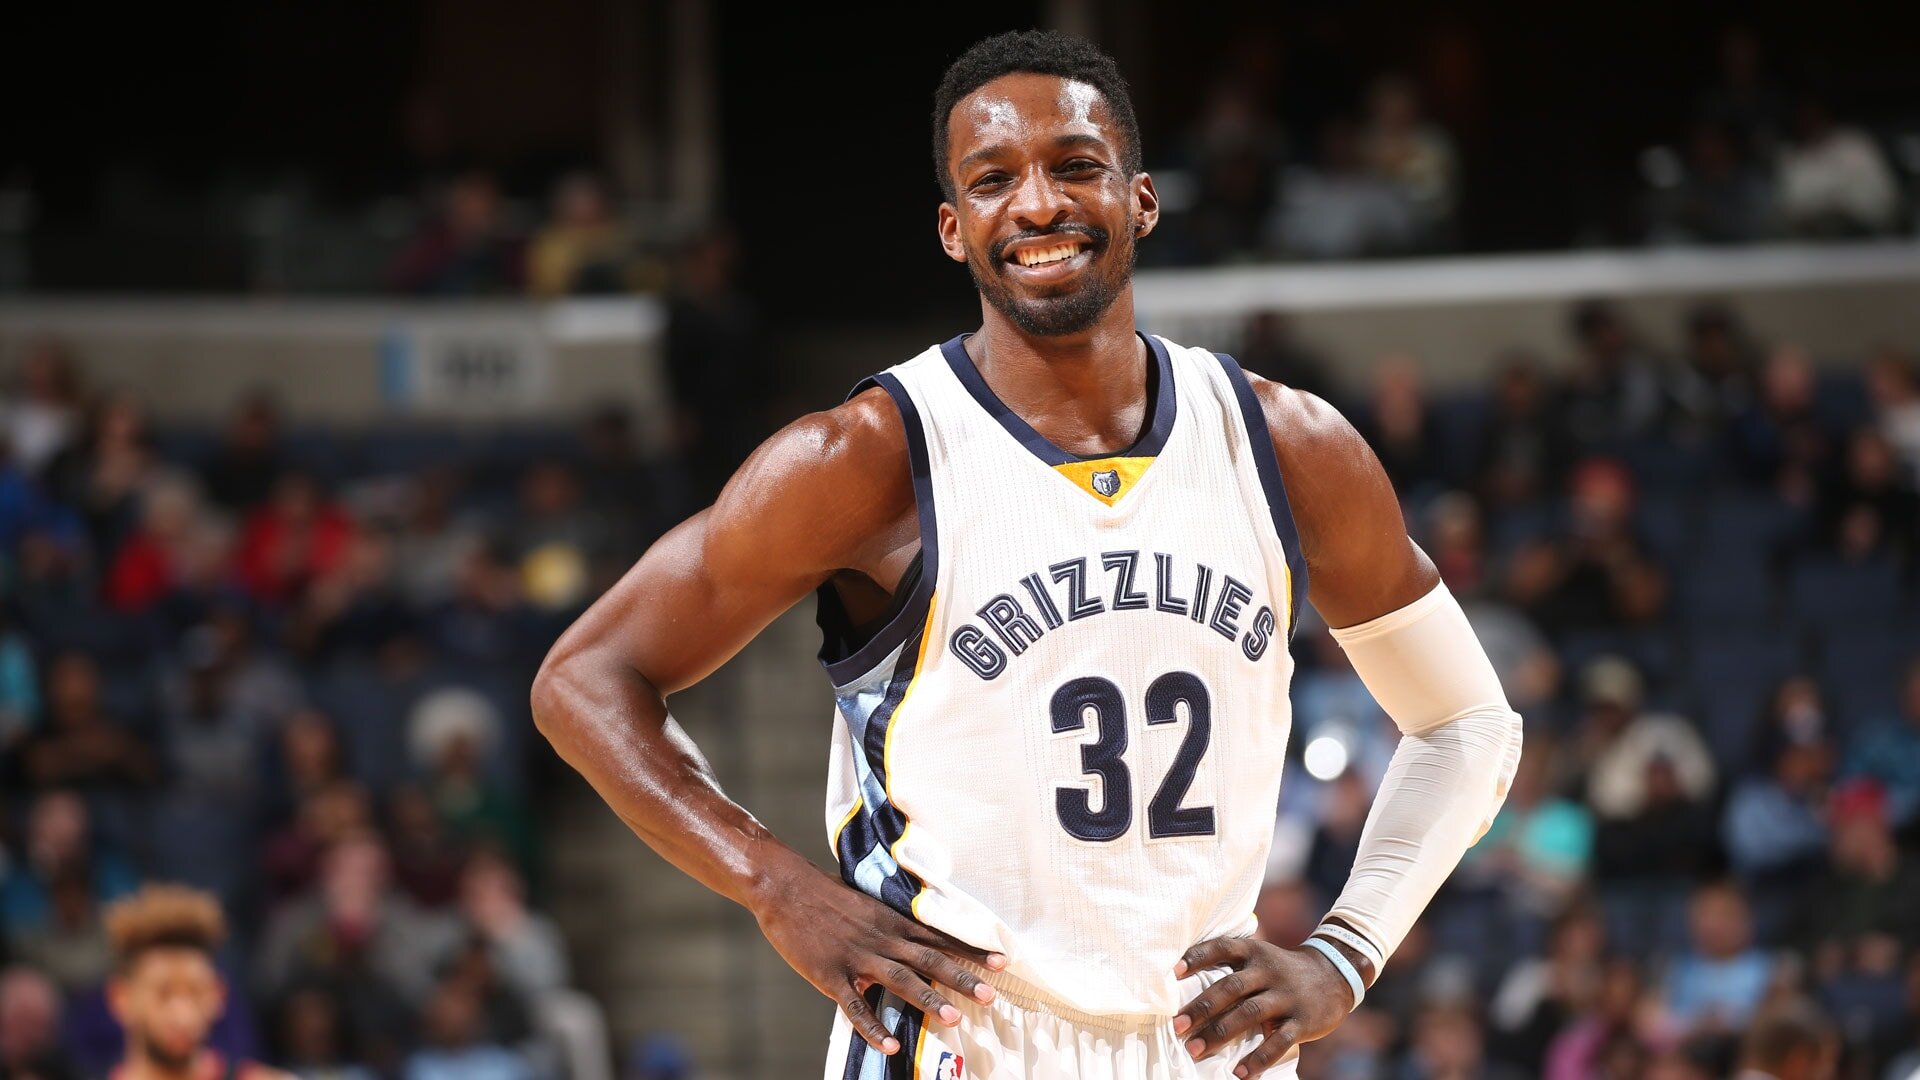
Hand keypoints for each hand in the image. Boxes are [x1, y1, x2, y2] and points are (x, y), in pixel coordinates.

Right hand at [751, 854, 1003, 1054]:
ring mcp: (856, 957)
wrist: (784, 887)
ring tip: (954, 1019)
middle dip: (961, 977)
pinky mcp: (830, 975)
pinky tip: (890, 1043)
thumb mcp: (866, 904)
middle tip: (991, 994)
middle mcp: (881, 938)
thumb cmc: (825, 894)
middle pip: (928, 959)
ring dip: (928, 999)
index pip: (939, 938)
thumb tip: (910, 940)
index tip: (1002, 962)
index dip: (970, 951)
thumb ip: (889, 925)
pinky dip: (873, 1026)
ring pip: (899, 980)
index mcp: (891, 920)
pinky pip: (855, 1006)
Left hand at [1172, 936, 1362, 1076]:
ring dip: (1220, 1034)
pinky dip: (1258, 1058)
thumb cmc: (1282, 969)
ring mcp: (1286, 996)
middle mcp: (1269, 971)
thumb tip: (1183, 980)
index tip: (1173, 972)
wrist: (1335, 974)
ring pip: (1250, 1014)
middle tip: (1178, 1027)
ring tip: (1195, 1050)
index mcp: (1254, 952)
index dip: (1197, 957)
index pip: (1222, 948)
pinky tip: (1240, 1073)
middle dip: (1201, 1008)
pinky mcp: (1303, 1021)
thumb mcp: (1260, 956)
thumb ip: (1231, 965)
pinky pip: (1278, 1042)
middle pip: (1230, 988)